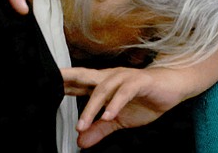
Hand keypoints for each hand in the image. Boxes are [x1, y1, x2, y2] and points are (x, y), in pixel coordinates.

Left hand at [61, 66, 197, 148]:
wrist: (174, 88)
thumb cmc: (146, 99)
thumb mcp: (120, 120)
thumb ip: (100, 129)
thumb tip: (81, 141)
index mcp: (104, 84)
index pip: (79, 84)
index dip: (62, 85)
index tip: (43, 88)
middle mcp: (111, 77)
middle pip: (85, 76)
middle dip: (67, 79)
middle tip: (51, 85)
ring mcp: (125, 77)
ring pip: (103, 88)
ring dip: (91, 107)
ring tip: (83, 124)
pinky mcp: (140, 81)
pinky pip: (125, 91)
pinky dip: (115, 104)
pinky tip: (109, 115)